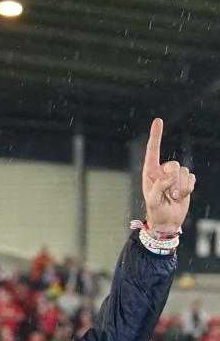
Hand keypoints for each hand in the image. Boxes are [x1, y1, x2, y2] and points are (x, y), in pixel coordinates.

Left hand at [142, 118, 194, 233]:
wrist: (168, 220)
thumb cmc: (156, 210)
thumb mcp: (153, 200)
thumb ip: (158, 186)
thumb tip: (169, 175)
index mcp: (149, 172)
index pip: (152, 151)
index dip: (156, 136)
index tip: (158, 120)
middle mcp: (162, 171)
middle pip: (174, 165)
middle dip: (174, 181)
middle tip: (170, 196)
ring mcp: (174, 176)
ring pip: (184, 171)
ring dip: (181, 187)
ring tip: (174, 198)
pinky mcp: (185, 180)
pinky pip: (192, 178)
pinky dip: (189, 188)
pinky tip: (181, 196)